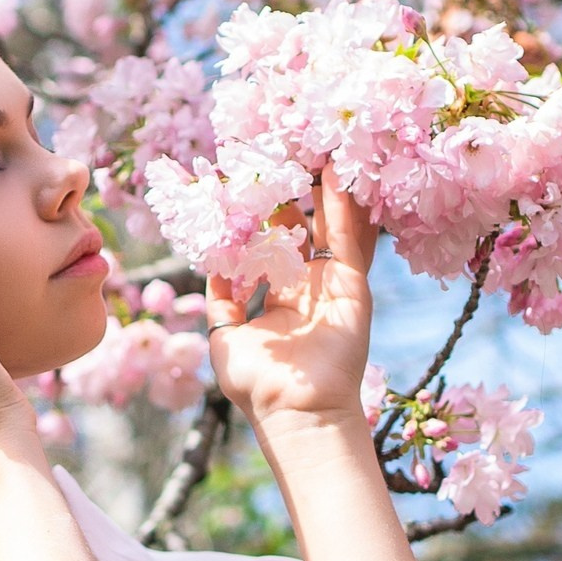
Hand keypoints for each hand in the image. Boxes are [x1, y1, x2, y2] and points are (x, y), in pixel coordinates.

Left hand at [205, 164, 377, 432]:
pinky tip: (334, 172)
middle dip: (288, 197)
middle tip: (277, 157)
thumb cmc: (256, 382)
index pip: (268, 249)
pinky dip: (342, 206)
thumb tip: (210, 266)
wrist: (295, 409)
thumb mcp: (224, 334)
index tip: (244, 186)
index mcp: (277, 300)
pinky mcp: (351, 283)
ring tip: (311, 151)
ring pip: (327, 228)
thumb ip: (220, 298)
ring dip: (321, 193)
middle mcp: (306, 288)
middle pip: (299, 232)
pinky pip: (346, 237)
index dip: (257, 219)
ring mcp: (331, 284)